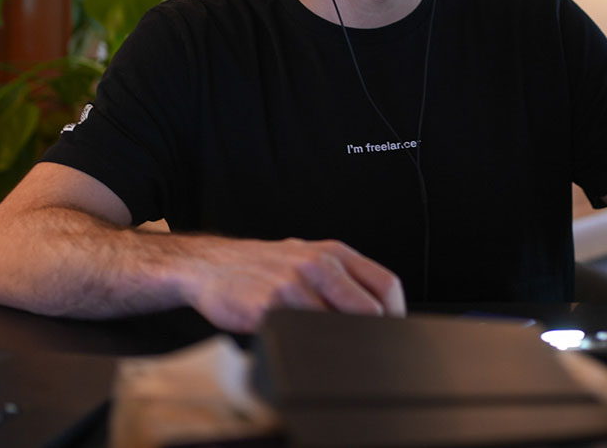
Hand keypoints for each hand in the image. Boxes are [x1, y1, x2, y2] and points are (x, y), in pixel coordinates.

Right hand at [179, 236, 405, 332]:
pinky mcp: (270, 305)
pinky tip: (302, 348)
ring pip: (339, 325)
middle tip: (365, 354)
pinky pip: (302, 335)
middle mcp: (318, 263)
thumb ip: (341, 282)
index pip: (385, 285)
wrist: (210, 266)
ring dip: (340, 346)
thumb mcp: (307, 260)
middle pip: (369, 309)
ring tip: (332, 354)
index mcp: (334, 253)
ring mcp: (294, 283)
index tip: (393, 336)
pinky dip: (309, 348)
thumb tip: (377, 318)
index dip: (396, 316)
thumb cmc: (264, 269)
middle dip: (371, 336)